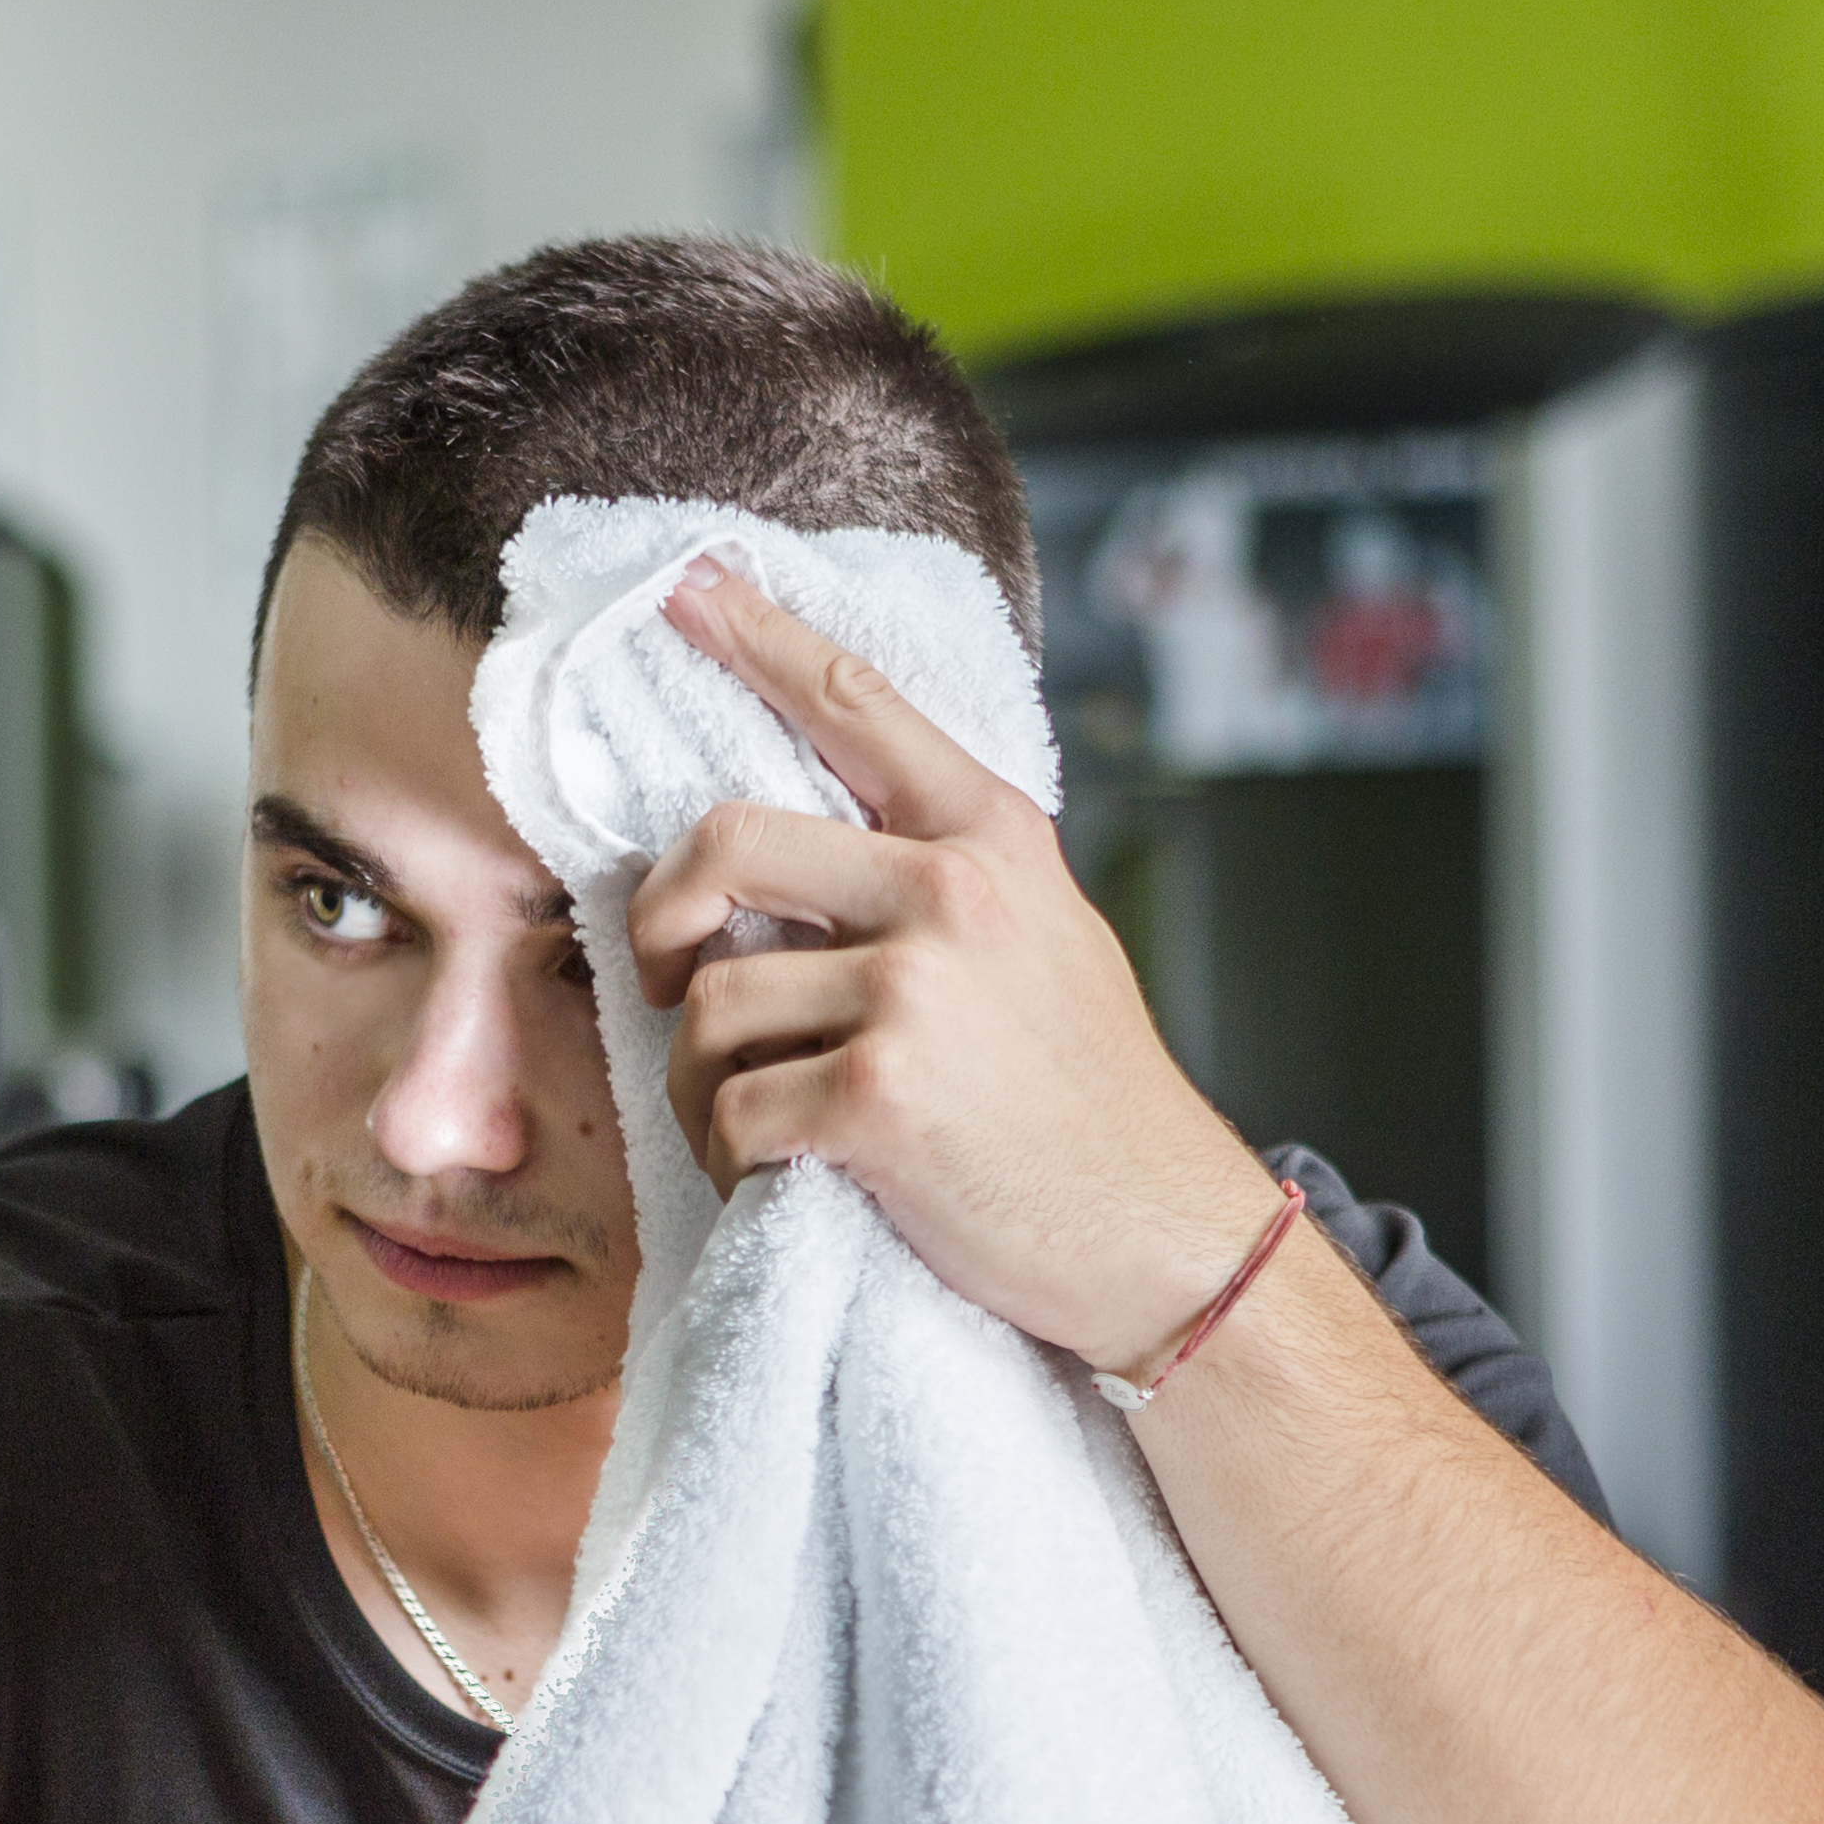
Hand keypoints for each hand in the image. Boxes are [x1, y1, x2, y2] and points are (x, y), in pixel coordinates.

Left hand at [632, 559, 1288, 1376]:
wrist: (1164, 1240)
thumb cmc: (1090, 1104)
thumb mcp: (1049, 939)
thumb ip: (947, 879)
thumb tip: (807, 850)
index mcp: (992, 839)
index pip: (852, 707)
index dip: (754, 635)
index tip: (683, 583)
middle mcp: (952, 892)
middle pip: (724, 843)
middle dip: (659, 918)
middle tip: (661, 976)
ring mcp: (914, 992)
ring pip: (709, 1003)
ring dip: (701, 1081)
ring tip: (757, 1125)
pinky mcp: (878, 1099)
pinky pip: (732, 1111)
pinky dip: (729, 1158)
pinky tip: (777, 1180)